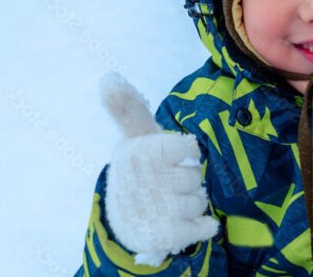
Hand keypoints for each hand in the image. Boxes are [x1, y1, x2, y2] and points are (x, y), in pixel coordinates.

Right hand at [100, 72, 219, 266]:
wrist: (122, 221)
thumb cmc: (138, 170)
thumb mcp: (135, 138)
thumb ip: (129, 108)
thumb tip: (108, 77)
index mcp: (143, 152)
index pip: (189, 147)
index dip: (184, 152)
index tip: (168, 158)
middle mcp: (148, 180)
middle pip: (195, 175)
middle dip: (187, 181)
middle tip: (167, 184)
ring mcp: (158, 209)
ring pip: (200, 200)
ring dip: (192, 203)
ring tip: (170, 203)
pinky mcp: (166, 235)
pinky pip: (203, 227)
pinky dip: (204, 226)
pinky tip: (189, 223)